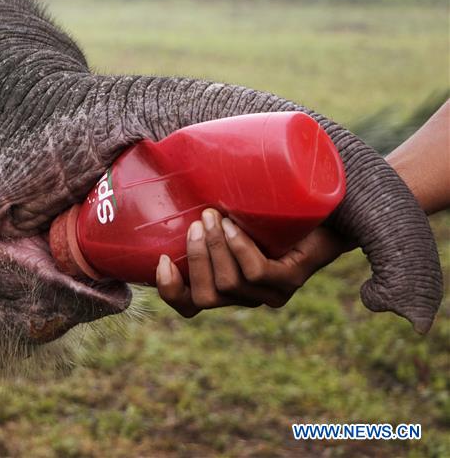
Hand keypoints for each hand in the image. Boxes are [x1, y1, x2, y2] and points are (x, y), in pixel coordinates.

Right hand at [155, 208, 351, 317]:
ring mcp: (270, 293)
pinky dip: (240, 247)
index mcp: (225, 286)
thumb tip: (164, 179)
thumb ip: (201, 212)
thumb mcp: (228, 213)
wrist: (325, 208)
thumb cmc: (269, 207)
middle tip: (197, 222)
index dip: (170, 291)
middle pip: (205, 297)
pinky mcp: (291, 281)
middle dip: (195, 259)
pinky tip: (235, 225)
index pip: (189, 306)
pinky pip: (256, 272)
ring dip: (215, 247)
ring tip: (214, 215)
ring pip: (228, 284)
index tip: (161, 260)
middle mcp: (246, 296)